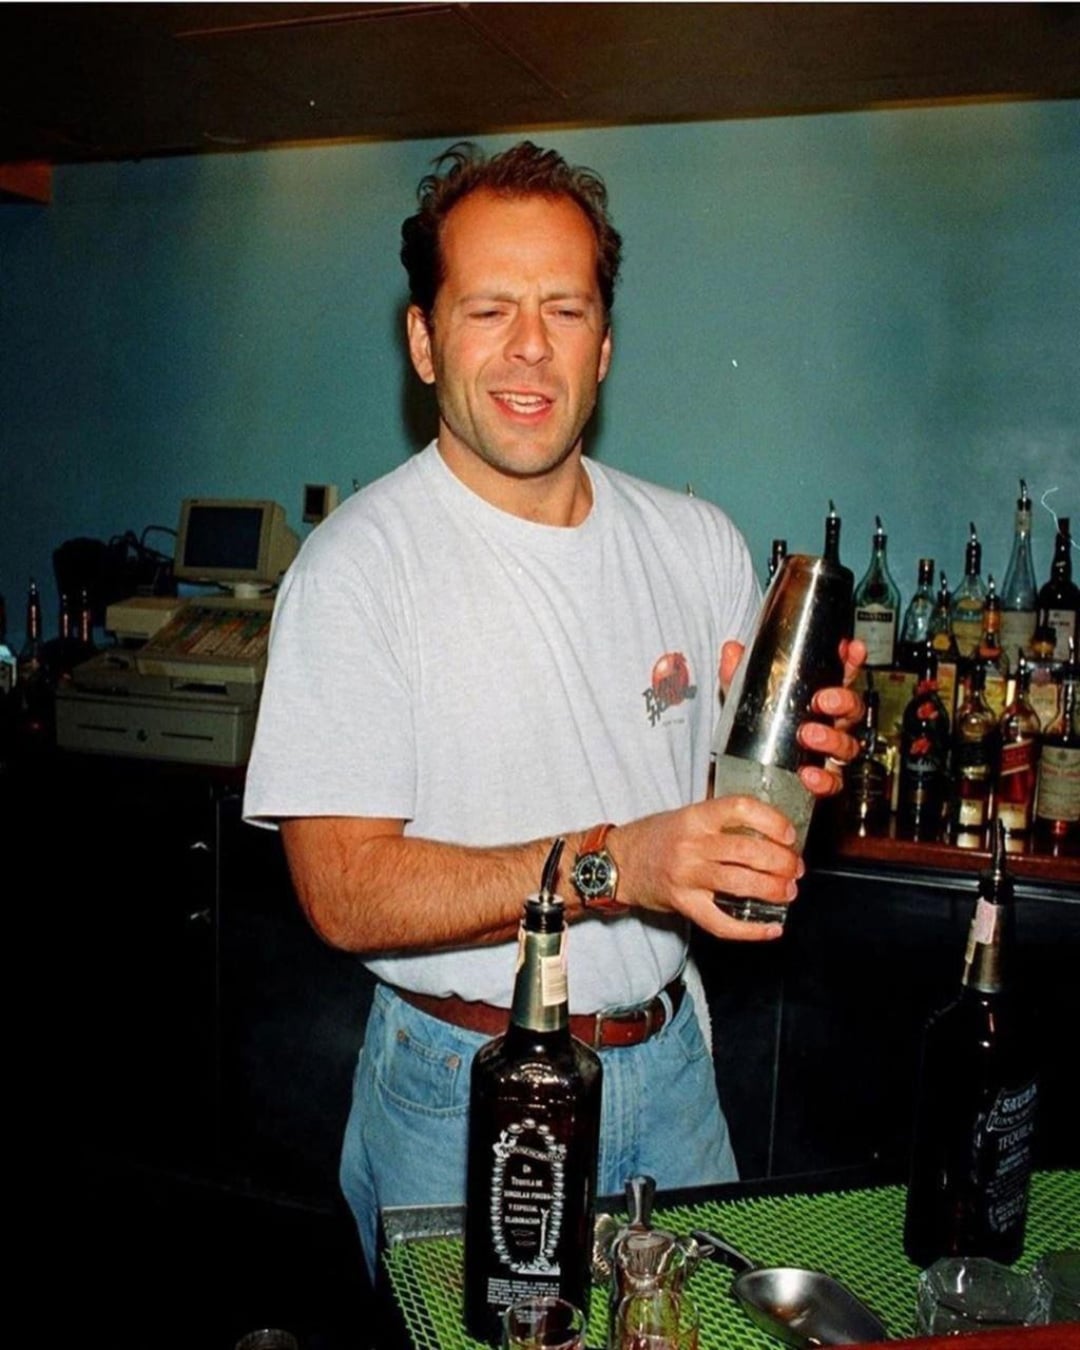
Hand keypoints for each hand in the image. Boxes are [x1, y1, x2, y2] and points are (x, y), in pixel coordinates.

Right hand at [613, 797, 802, 942]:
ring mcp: (686, 876)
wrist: (618, 862)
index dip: (772, 820)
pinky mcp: (684, 904)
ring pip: (740, 883)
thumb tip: (767, 818)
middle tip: (795, 867)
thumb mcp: (686, 814)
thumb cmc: (656, 837)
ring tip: (788, 891)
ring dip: (773, 889)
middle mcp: (691, 845)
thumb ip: (721, 816)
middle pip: (747, 850)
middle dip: (781, 861)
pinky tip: (771, 928)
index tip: (789, 834)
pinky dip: (751, 930)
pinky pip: (722, 922)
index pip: (740, 809)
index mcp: (695, 817)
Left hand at [719, 637, 865, 798]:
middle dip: (843, 701)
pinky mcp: (821, 780)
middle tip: (823, 699)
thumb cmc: (755, 728)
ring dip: (832, 739)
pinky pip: (832, 782)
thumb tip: (732, 650)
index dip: (851, 661)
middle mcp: (828, 724)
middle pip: (852, 709)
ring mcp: (827, 753)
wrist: (744, 772)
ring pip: (847, 745)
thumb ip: (738, 674)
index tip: (852, 650)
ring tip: (809, 734)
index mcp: (816, 698)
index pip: (841, 676)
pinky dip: (823, 779)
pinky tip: (808, 774)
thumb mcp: (744, 698)